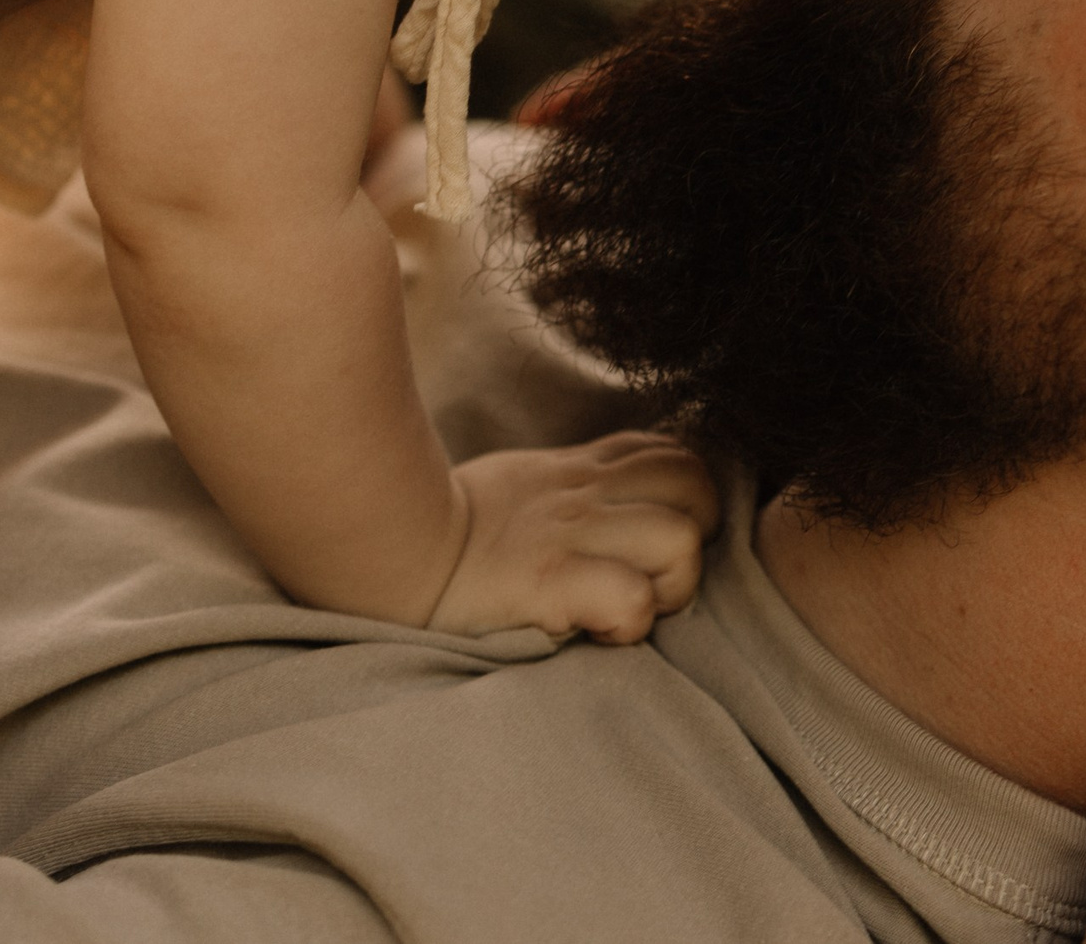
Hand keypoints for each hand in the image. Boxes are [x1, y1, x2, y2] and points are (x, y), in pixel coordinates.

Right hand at [428, 433, 718, 642]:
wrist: (388, 550)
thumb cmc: (454, 529)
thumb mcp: (526, 483)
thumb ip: (580, 481)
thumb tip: (627, 494)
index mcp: (580, 470)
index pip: (675, 454)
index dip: (685, 498)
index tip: (653, 538)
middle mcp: (584, 493)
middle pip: (697, 486)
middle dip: (694, 537)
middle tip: (651, 578)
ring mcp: (570, 534)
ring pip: (681, 540)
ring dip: (670, 586)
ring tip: (627, 607)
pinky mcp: (550, 582)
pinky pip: (634, 597)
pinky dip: (630, 622)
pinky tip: (598, 630)